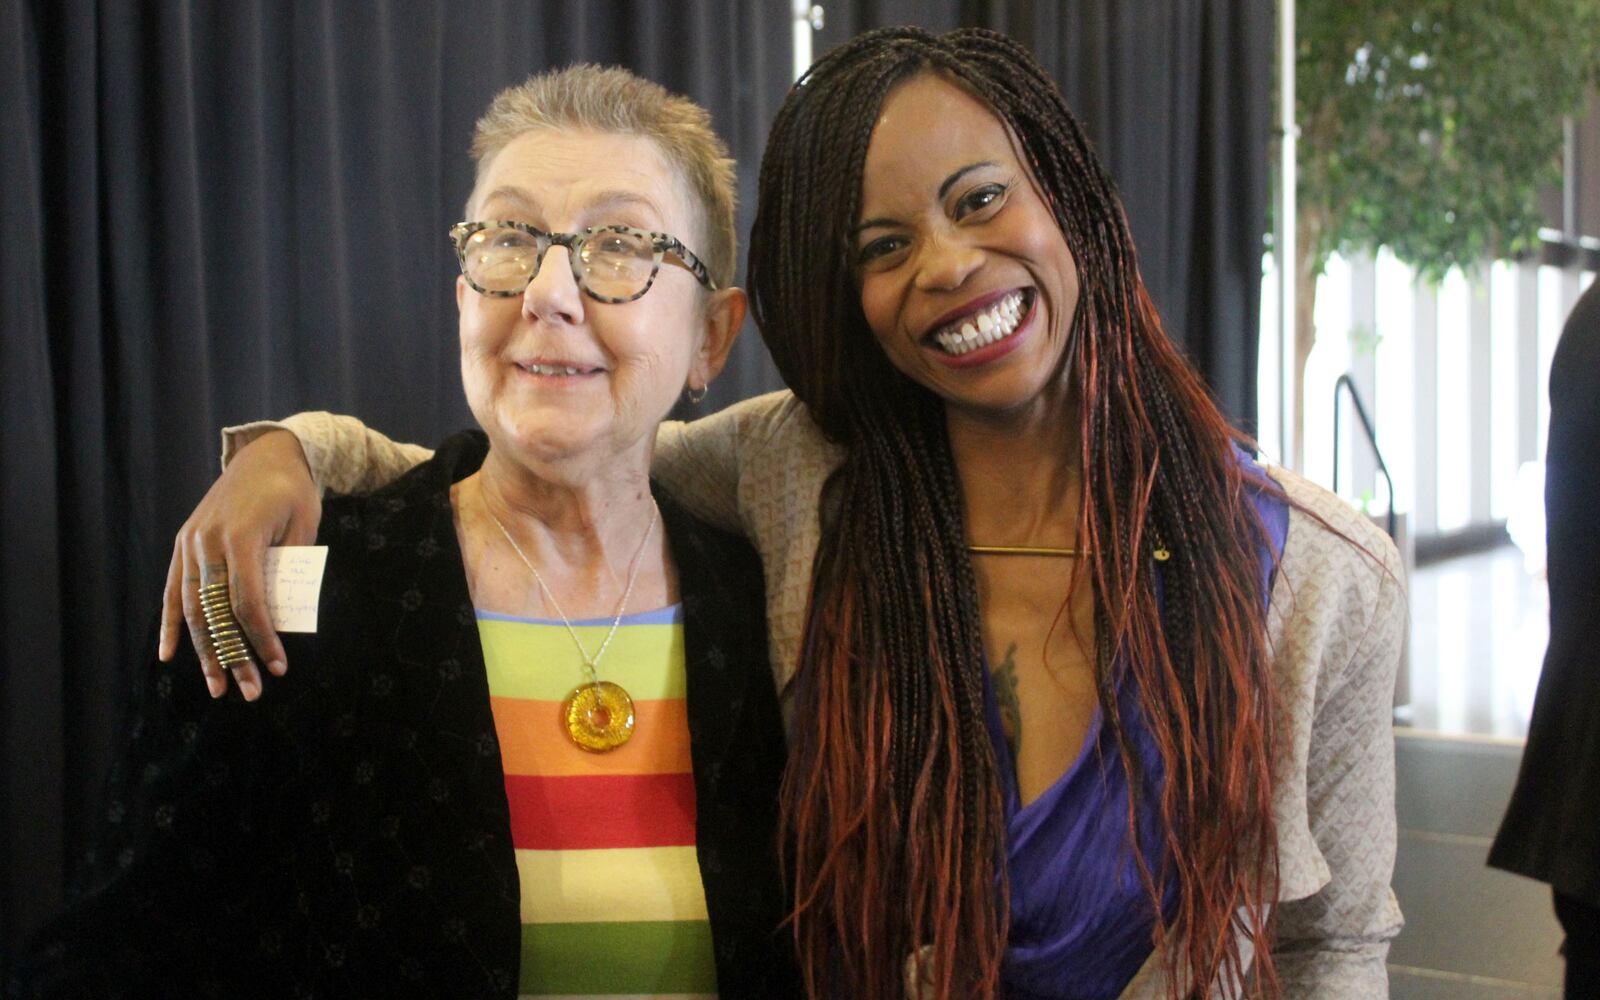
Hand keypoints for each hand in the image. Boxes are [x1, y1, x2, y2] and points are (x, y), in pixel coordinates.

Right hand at [159, 429, 321, 699]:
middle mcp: (208, 542)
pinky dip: (172, 623)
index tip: (278, 667)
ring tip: (217, 686)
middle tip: (248, 692)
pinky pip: (174, 590)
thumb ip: (287, 571)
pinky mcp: (184, 543)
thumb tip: (279, 621)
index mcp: (241, 537)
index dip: (262, 638)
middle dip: (233, 656)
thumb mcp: (304, 527)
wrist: (267, 454)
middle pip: (218, 613)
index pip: (248, 602)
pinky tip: (170, 655)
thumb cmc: (293, 493)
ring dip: (203, 651)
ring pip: (193, 608)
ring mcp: (191, 543)